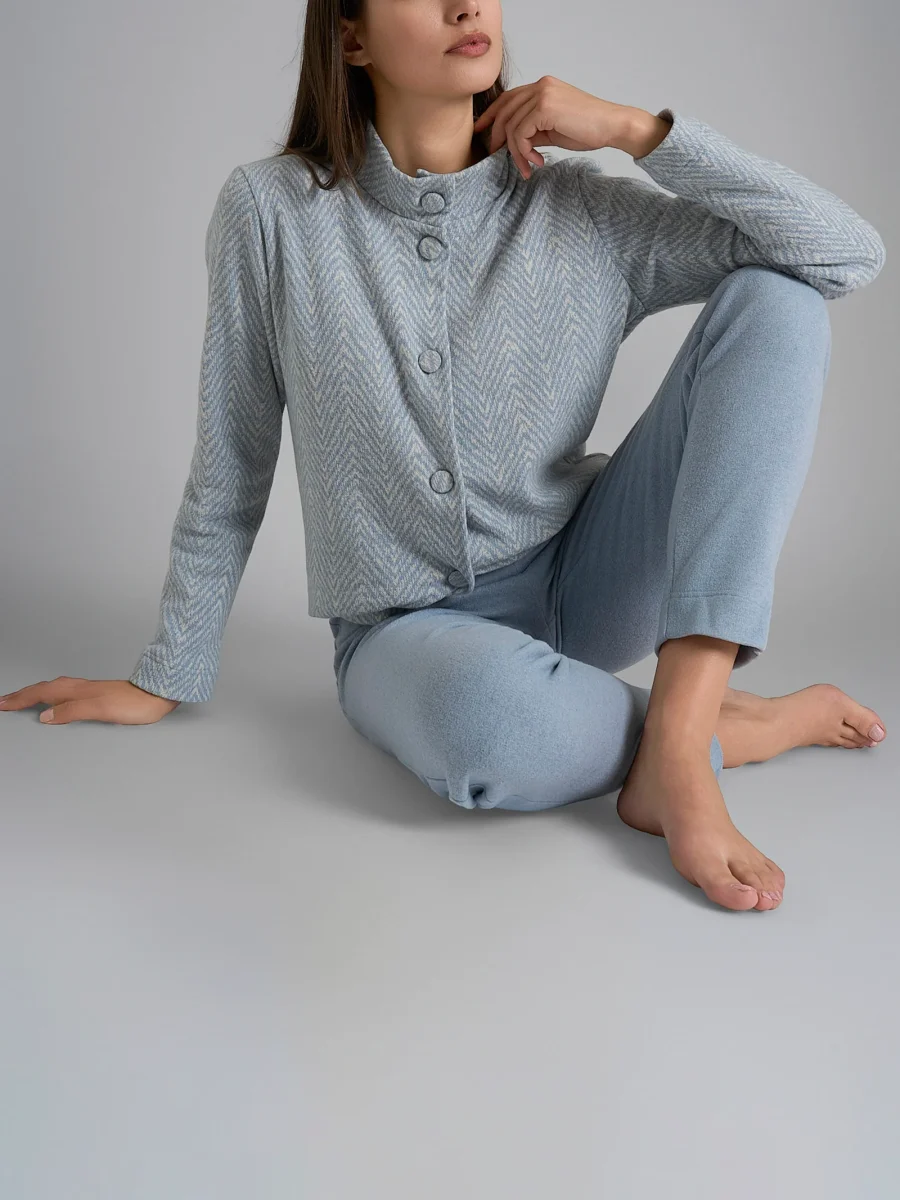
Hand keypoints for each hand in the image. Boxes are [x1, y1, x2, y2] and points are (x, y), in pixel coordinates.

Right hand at [0, 677, 179, 724]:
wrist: (157, 695)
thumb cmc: (134, 704)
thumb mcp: (100, 709)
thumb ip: (71, 711)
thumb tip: (44, 716)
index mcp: (76, 691)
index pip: (40, 694)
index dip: (20, 700)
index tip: (2, 705)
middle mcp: (80, 688)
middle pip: (43, 689)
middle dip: (21, 695)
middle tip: (4, 701)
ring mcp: (88, 690)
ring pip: (52, 689)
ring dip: (34, 694)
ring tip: (21, 699)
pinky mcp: (97, 694)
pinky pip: (64, 692)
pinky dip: (50, 695)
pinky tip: (54, 699)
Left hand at [473, 76, 669, 177]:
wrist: (612, 126)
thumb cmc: (588, 129)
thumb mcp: (553, 130)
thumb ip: (532, 131)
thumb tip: (512, 143)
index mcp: (542, 87)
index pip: (508, 98)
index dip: (491, 115)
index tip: (481, 131)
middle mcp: (540, 85)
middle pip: (505, 111)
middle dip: (496, 137)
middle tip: (496, 157)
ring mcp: (542, 94)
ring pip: (511, 125)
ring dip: (515, 153)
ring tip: (528, 167)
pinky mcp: (545, 107)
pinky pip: (520, 133)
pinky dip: (523, 151)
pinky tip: (537, 161)